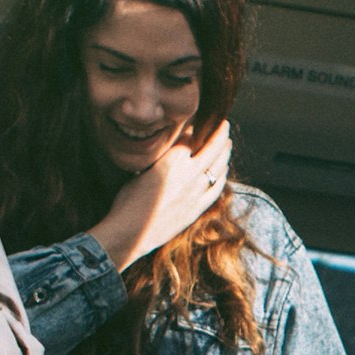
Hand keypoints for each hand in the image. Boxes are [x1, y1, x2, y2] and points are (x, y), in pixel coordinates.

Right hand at [92, 124, 232, 267]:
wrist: (131, 234)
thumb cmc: (128, 203)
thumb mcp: (141, 172)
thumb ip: (160, 159)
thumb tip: (170, 153)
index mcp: (172, 161)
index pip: (192, 135)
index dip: (197, 126)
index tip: (201, 120)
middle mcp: (188, 174)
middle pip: (212, 147)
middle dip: (220, 133)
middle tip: (224, 124)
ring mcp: (196, 192)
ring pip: (219, 167)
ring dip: (225, 153)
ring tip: (227, 144)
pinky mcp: (197, 208)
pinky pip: (217, 188)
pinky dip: (222, 176)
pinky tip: (224, 170)